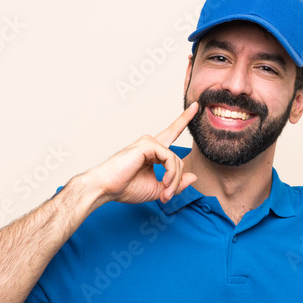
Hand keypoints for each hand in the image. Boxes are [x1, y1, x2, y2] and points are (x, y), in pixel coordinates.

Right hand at [84, 102, 198, 205]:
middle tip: (167, 196)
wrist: (106, 188)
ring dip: (174, 180)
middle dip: (176, 181)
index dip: (183, 120)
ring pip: (175, 161)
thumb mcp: (158, 189)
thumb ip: (175, 184)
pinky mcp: (147, 144)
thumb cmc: (126, 188)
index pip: (172, 133)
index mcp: (152, 152)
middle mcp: (151, 144)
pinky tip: (164, 183)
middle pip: (177, 160)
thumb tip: (193, 176)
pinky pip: (170, 159)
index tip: (195, 107)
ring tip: (165, 193)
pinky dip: (171, 174)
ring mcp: (149, 142)